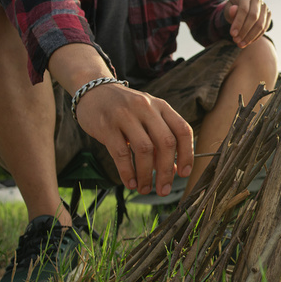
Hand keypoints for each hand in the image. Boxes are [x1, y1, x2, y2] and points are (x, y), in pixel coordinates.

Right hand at [49, 44, 193, 196]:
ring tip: (145, 189)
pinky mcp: (106, 125)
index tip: (185, 174)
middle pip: (166, 142)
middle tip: (164, 190)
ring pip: (144, 150)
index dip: (187, 154)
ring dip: (146, 175)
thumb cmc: (125, 109)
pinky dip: (127, 172)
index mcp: (161, 106)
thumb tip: (173, 171)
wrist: (93, 91)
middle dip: (167, 171)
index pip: (182, 131)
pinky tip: (130, 183)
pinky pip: (121, 153)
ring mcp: (126, 115)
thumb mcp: (147, 117)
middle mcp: (146, 108)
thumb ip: (160, 140)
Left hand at [224, 0, 271, 48]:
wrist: (241, 8)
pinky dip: (256, 37)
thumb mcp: (228, 10)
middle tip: (236, 41)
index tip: (232, 34)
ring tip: (240, 44)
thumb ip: (230, 11)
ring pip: (260, 24)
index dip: (238, 23)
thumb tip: (233, 10)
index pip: (244, 9)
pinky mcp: (268, 14)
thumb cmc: (232, 9)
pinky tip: (248, 42)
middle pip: (253, 17)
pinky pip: (264, 28)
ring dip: (250, 36)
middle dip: (244, 31)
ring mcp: (264, 6)